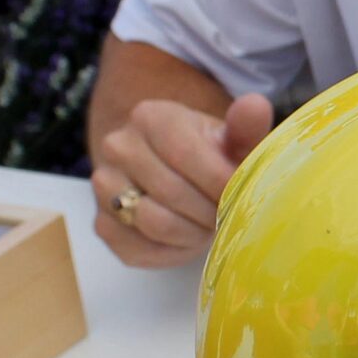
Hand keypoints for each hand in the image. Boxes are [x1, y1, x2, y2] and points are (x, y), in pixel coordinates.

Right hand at [91, 94, 272, 266]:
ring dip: (191, 233)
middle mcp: (118, 146)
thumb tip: (255, 106)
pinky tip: (183, 237)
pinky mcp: (102, 224)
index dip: (221, 183)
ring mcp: (104, 186)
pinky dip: (171, 251)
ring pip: (155, 223)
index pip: (187, 155)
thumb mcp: (230, 142)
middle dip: (209, 211)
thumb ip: (245, 128)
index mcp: (149, 117)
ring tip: (205, 224)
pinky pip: (140, 249)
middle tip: (224, 213)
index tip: (242, 194)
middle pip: (173, 193)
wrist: (174, 176)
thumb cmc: (208, 158)